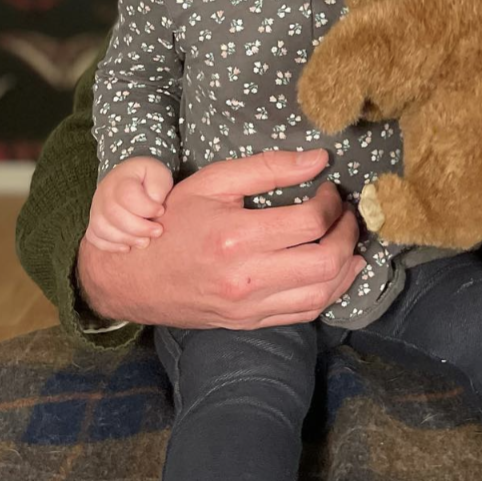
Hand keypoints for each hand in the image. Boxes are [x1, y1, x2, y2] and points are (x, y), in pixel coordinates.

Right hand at [76, 149, 364, 329]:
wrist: (133, 277)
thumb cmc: (172, 222)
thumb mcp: (213, 182)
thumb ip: (267, 167)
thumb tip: (319, 159)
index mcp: (236, 238)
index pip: (311, 222)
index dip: (332, 203)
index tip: (328, 190)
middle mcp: (246, 278)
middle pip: (326, 262)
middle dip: (348, 234)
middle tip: (346, 215)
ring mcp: (250, 307)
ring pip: (323, 293)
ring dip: (347, 265)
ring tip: (347, 240)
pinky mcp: (251, 322)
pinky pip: (306, 313)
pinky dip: (331, 292)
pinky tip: (336, 271)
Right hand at [85, 156, 173, 252]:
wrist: (131, 178)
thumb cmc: (148, 178)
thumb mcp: (159, 175)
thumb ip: (158, 190)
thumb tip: (154, 211)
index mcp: (122, 179)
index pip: (127, 195)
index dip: (145, 207)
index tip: (161, 211)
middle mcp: (104, 193)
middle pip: (113, 214)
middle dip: (138, 227)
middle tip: (157, 231)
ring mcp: (96, 208)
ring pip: (101, 228)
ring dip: (125, 239)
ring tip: (145, 242)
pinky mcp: (94, 221)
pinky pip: (93, 237)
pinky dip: (109, 246)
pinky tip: (127, 248)